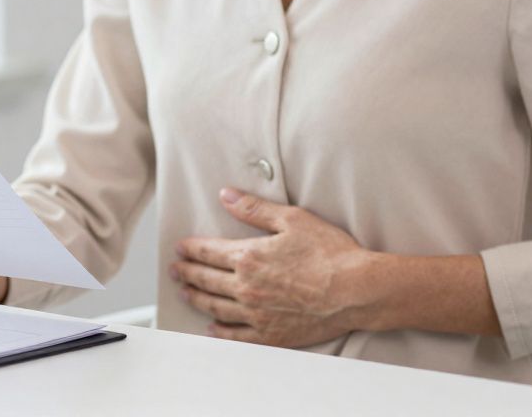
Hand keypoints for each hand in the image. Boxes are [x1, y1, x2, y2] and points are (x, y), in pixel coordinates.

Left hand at [171, 188, 377, 347]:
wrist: (356, 291)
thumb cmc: (330, 253)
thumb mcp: (292, 219)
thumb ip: (254, 209)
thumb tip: (226, 195)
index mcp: (248, 257)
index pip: (208, 252)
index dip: (191, 249)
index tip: (180, 248)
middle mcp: (246, 288)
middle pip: (206, 280)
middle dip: (187, 272)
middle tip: (175, 270)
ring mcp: (256, 314)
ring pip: (215, 307)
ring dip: (196, 298)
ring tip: (185, 293)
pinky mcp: (270, 335)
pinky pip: (236, 336)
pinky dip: (219, 332)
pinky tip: (211, 328)